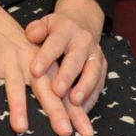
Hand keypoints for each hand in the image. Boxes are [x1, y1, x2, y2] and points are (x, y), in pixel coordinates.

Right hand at [0, 0, 76, 135]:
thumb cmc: (14, 50)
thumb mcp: (34, 65)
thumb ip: (46, 88)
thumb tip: (65, 120)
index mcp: (46, 67)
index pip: (64, 93)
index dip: (76, 113)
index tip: (87, 134)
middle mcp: (31, 63)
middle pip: (45, 89)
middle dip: (56, 111)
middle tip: (65, 132)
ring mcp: (10, 60)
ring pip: (15, 85)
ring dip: (18, 106)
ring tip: (20, 129)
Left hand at [24, 0, 105, 135]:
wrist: (81, 25)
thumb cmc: (55, 31)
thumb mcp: (44, 24)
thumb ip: (36, 30)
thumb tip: (32, 35)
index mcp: (66, 29)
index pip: (55, 43)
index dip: (45, 57)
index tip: (35, 71)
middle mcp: (83, 41)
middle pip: (76, 59)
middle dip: (67, 76)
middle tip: (57, 91)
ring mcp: (95, 54)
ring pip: (93, 72)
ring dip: (84, 88)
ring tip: (74, 102)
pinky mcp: (103, 67)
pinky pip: (99, 84)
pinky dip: (92, 97)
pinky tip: (83, 110)